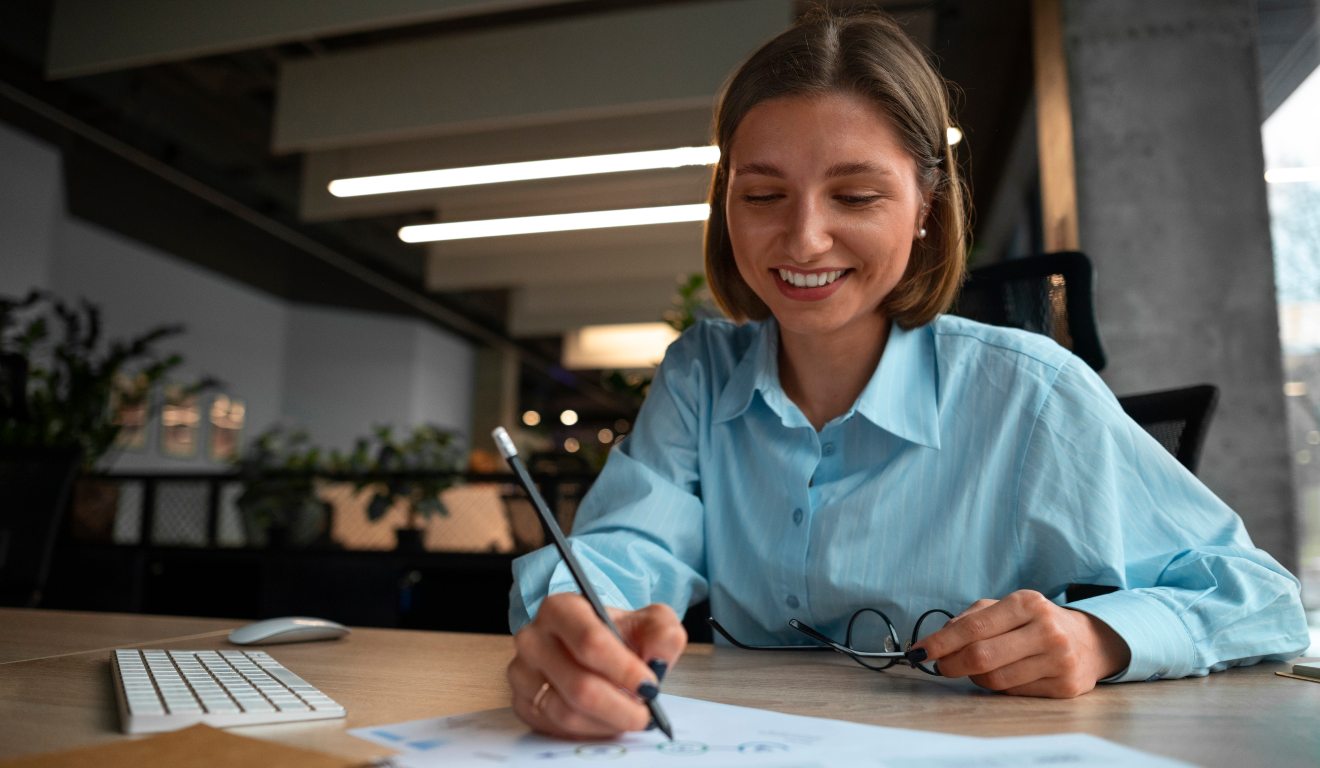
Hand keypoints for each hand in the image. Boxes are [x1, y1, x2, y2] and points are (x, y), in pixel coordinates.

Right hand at [508, 593, 687, 737]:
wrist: (593, 647)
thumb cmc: (618, 634)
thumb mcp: (648, 622)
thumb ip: (663, 633)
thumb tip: (659, 657)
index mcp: (560, 609)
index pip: (590, 642)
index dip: (624, 670)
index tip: (650, 686)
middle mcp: (533, 639)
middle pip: (579, 685)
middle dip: (620, 706)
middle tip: (646, 714)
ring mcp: (522, 673)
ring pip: (567, 713)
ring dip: (607, 722)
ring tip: (630, 716)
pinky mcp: (522, 702)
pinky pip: (557, 728)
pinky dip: (590, 730)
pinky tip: (608, 721)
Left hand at [911, 590, 1130, 697]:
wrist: (1089, 641)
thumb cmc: (1035, 622)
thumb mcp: (1007, 607)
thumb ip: (971, 618)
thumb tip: (939, 639)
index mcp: (1027, 603)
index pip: (973, 627)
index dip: (941, 642)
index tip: (919, 651)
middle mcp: (1046, 630)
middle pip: (981, 657)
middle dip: (952, 664)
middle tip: (941, 666)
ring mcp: (1058, 660)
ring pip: (995, 679)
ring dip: (974, 677)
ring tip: (976, 668)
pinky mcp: (1064, 687)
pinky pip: (1014, 693)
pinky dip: (999, 686)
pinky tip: (1003, 675)